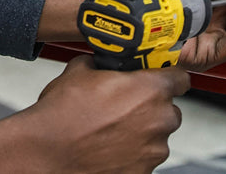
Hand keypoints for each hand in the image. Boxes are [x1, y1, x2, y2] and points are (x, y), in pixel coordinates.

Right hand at [29, 56, 188, 173]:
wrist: (44, 154)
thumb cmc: (61, 115)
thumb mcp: (80, 71)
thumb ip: (103, 64)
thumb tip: (103, 63)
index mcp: (151, 89)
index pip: (180, 77)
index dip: (167, 76)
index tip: (158, 79)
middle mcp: (159, 120)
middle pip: (170, 109)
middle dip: (151, 107)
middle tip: (125, 107)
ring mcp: (153, 151)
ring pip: (157, 136)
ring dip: (142, 132)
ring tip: (111, 131)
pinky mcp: (143, 173)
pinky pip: (144, 158)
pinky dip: (132, 154)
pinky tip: (108, 148)